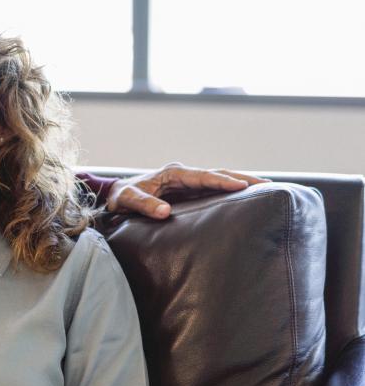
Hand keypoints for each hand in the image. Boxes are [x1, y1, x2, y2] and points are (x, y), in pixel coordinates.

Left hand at [106, 162, 267, 218]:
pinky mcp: (191, 192)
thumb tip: (164, 212)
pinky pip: (215, 190)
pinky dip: (231, 192)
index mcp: (173, 173)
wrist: (116, 196)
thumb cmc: (121, 197)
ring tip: (267, 189)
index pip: (202, 176)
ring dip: (242, 183)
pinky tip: (248, 199)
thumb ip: (143, 204)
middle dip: (243, 178)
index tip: (242, 186)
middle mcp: (184, 175)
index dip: (222, 181)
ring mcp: (189, 183)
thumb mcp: (126, 200)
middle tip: (268, 185)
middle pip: (218, 174)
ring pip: (220, 180)